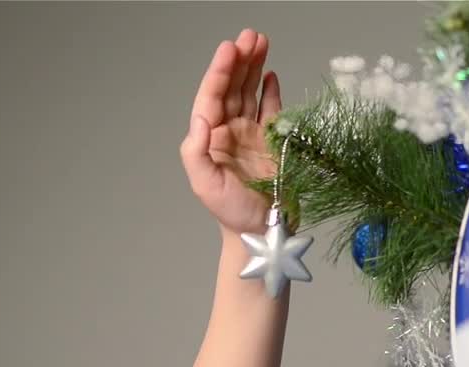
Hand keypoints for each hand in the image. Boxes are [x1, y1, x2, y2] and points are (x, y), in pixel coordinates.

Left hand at [180, 29, 282, 235]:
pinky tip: (271, 74)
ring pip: (250, 91)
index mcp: (210, 137)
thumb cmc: (231, 210)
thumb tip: (200, 118)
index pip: (213, 96)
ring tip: (261, 42)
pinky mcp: (271, 140)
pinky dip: (270, 90)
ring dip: (255, 67)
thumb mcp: (205, 184)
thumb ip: (196, 151)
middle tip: (250, 35)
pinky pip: (270, 109)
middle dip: (240, 60)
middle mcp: (228, 130)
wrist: (262, 229)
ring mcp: (250, 133)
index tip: (230, 49)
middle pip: (232, 87)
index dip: (220, 71)